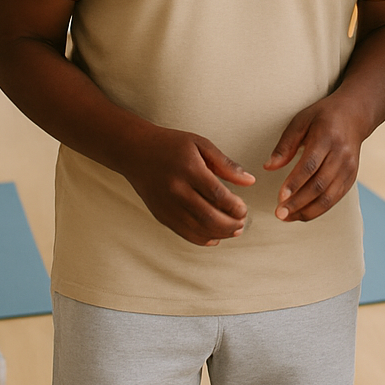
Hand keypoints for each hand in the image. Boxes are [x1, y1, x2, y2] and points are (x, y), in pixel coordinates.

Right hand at [121, 128, 253, 245]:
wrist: (135, 151)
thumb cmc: (170, 145)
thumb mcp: (200, 145)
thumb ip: (225, 164)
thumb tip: (250, 181)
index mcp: (189, 170)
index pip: (217, 195)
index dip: (235, 207)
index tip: (244, 208)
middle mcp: (176, 190)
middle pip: (209, 217)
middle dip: (231, 224)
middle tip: (242, 223)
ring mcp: (167, 205)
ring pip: (197, 229)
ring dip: (220, 234)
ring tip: (234, 231)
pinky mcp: (160, 215)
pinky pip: (184, 233)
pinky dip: (202, 239)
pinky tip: (215, 237)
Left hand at [265, 98, 364, 221]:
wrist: (355, 116)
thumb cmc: (323, 116)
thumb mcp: (301, 121)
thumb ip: (285, 145)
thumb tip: (269, 167)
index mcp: (327, 137)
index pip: (310, 165)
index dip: (295, 183)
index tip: (280, 197)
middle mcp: (341, 155)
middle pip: (319, 185)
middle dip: (298, 202)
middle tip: (279, 213)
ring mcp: (349, 168)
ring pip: (328, 196)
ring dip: (307, 211)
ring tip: (287, 217)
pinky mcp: (351, 177)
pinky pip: (335, 198)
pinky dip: (318, 209)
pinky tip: (302, 213)